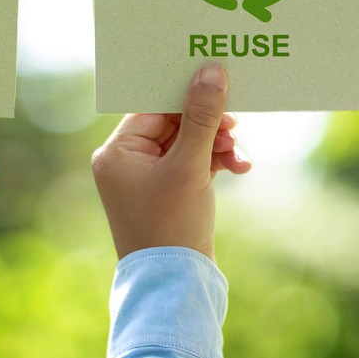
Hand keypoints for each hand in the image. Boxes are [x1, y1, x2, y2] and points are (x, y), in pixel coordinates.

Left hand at [91, 63, 251, 260]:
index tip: (218, 83)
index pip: (153, 106)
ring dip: (217, 143)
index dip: (186, 94)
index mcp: (117, 152)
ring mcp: (149, 178)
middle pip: (173, 122)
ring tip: (239, 154)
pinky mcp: (170, 192)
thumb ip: (202, 116)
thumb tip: (210, 70)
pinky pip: (194, 162)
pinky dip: (216, 161)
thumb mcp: (189, 165)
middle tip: (235, 124)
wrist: (176, 287)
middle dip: (209, 124)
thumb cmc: (172, 226)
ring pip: (189, 142)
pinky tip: (241, 167)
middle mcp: (127, 162)